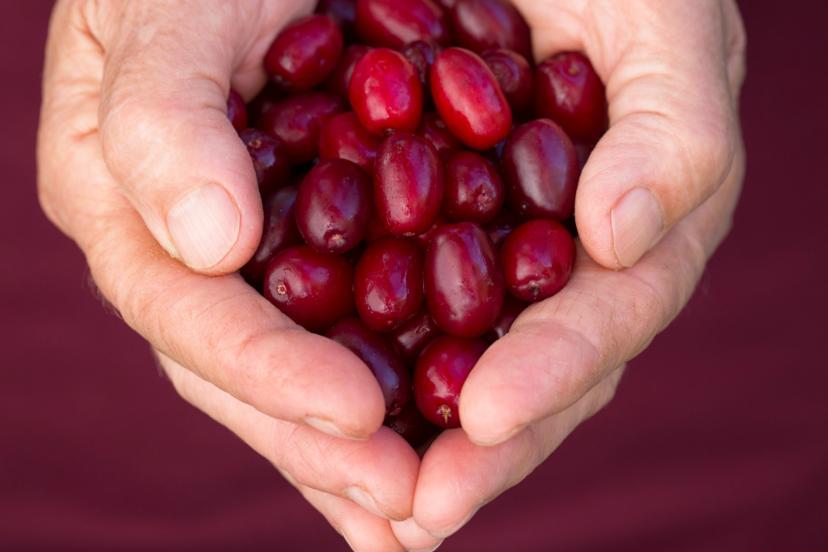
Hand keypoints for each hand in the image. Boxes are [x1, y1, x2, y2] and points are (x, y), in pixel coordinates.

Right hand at [37, 2, 414, 548]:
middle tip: (408, 506)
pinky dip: (388, 396)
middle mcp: (183, 252)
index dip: (266, 374)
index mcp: (122, 203)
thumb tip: (207, 246)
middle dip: (320, 445)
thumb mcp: (164, 10)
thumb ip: (163, 117)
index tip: (357, 419)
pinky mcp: (310, 252)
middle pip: (242, 373)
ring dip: (354, 452)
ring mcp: (247, 259)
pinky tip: (433, 449)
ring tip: (423, 514)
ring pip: (296, 371)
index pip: (188, 314)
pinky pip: (346, 334)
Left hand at [391, 0, 745, 546]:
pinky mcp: (423, 227)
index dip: (554, 375)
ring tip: (377, 507)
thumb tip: (617, 241)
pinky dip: (367, 367)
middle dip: (483, 449)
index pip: (604, 320)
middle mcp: (565, 253)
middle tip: (420, 513)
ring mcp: (496, 248)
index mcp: (636, 221)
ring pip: (462, 358)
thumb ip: (674, 133)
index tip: (487, 423)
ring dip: (417, 435)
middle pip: (530, 370)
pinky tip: (326, 422)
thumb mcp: (667, 29)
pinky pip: (397, 307)